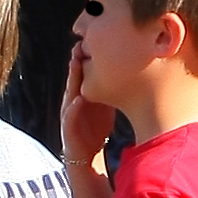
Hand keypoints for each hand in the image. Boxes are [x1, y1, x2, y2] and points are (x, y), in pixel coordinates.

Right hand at [60, 44, 117, 173]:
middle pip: (75, 78)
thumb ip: (112, 89)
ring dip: (71, 78)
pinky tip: (77, 100)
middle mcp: (74, 101)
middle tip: (80, 45)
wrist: (87, 156)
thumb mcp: (105, 104)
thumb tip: (130, 73)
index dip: (87, 57)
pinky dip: (72, 108)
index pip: (83, 73)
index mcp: (83, 94)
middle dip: (76, 61)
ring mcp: (69, 114)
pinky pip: (69, 117)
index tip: (93, 41)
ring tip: (75, 63)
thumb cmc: (96, 129)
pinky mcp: (67, 129)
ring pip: (69, 92)